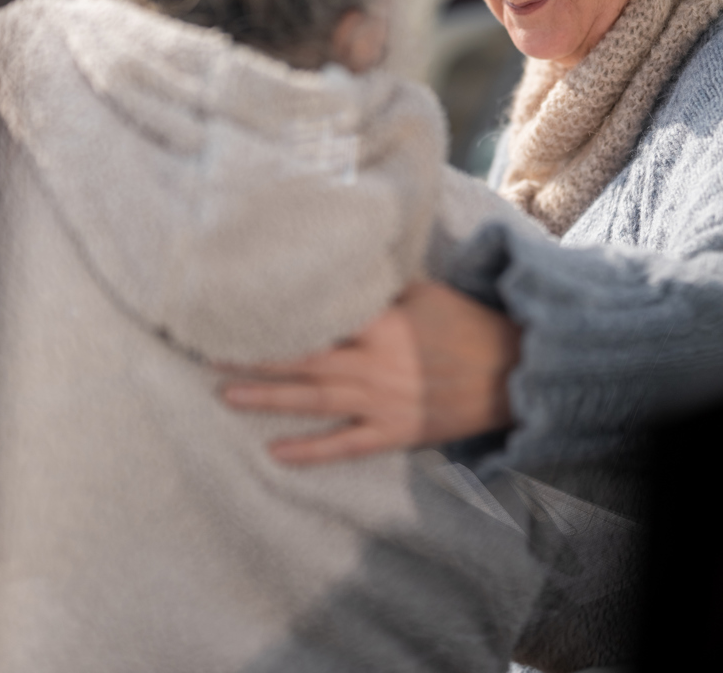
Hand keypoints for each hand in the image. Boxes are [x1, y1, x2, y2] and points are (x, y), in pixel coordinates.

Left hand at [221, 281, 520, 464]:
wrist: (514, 374)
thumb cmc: (470, 325)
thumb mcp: (427, 292)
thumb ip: (382, 287)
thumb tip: (342, 269)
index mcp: (381, 324)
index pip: (318, 318)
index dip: (276, 315)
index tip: (238, 310)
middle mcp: (372, 364)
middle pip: (301, 360)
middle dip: (253, 358)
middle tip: (208, 355)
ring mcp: (380, 403)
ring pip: (312, 401)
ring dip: (267, 398)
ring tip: (225, 394)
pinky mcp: (393, 433)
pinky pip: (344, 446)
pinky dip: (309, 451)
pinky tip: (275, 452)